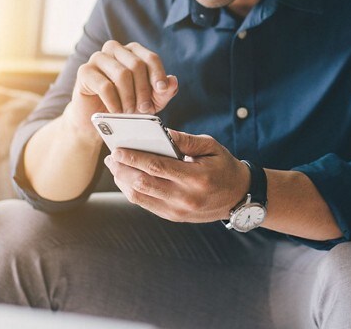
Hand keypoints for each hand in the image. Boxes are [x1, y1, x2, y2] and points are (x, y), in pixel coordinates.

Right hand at [65, 40, 178, 135]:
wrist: (96, 119)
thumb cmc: (125, 105)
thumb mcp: (150, 101)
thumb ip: (163, 92)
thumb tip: (172, 81)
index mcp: (132, 51)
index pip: (150, 58)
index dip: (158, 74)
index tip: (161, 90)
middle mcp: (114, 49)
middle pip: (136, 65)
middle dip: (143, 90)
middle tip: (144, 109)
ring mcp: (97, 58)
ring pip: (121, 74)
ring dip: (129, 97)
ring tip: (129, 111)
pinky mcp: (84, 71)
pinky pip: (105, 85)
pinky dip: (114, 102)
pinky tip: (116, 111)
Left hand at [104, 130, 250, 222]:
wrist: (239, 197)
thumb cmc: (223, 166)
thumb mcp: (211, 147)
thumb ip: (185, 140)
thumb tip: (161, 132)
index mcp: (196, 178)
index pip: (157, 167)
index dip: (134, 158)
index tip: (117, 149)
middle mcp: (186, 198)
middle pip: (144, 184)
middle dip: (122, 169)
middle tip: (111, 157)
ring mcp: (178, 211)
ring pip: (141, 197)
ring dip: (123, 181)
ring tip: (114, 166)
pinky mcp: (174, 217)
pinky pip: (146, 204)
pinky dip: (132, 191)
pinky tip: (126, 178)